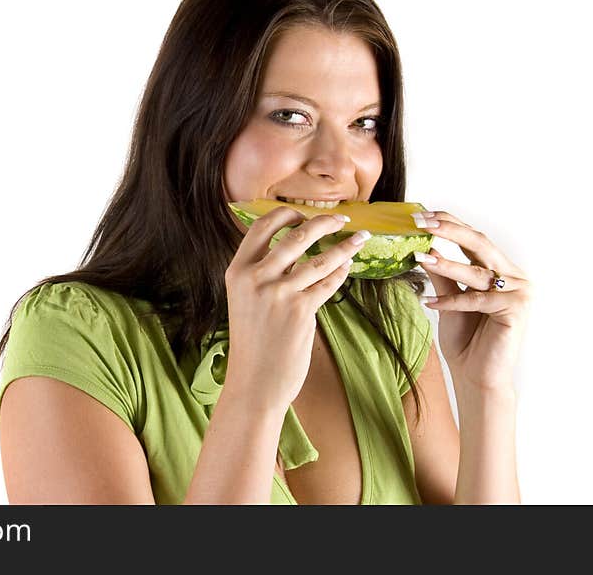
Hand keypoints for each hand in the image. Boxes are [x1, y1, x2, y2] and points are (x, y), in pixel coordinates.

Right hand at [224, 206, 366, 410]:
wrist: (254, 382)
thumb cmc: (252, 342)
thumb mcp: (244, 300)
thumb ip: (262, 273)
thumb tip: (295, 246)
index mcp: (237, 271)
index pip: (262, 226)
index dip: (287, 214)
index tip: (305, 213)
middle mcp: (255, 278)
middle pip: (296, 235)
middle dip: (324, 222)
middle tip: (341, 219)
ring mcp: (278, 294)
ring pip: (320, 258)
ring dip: (344, 245)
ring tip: (359, 238)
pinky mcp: (301, 311)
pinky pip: (328, 283)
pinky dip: (341, 272)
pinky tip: (348, 267)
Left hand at [412, 211, 532, 390]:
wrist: (476, 374)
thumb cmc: (465, 338)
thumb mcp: (448, 299)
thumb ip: (441, 274)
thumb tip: (423, 247)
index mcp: (500, 269)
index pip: (474, 238)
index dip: (449, 223)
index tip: (420, 215)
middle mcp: (514, 276)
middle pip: (480, 244)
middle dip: (449, 230)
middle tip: (422, 222)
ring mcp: (519, 292)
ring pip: (476, 272)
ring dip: (445, 265)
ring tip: (419, 257)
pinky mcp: (515, 310)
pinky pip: (476, 300)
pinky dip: (451, 301)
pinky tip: (428, 303)